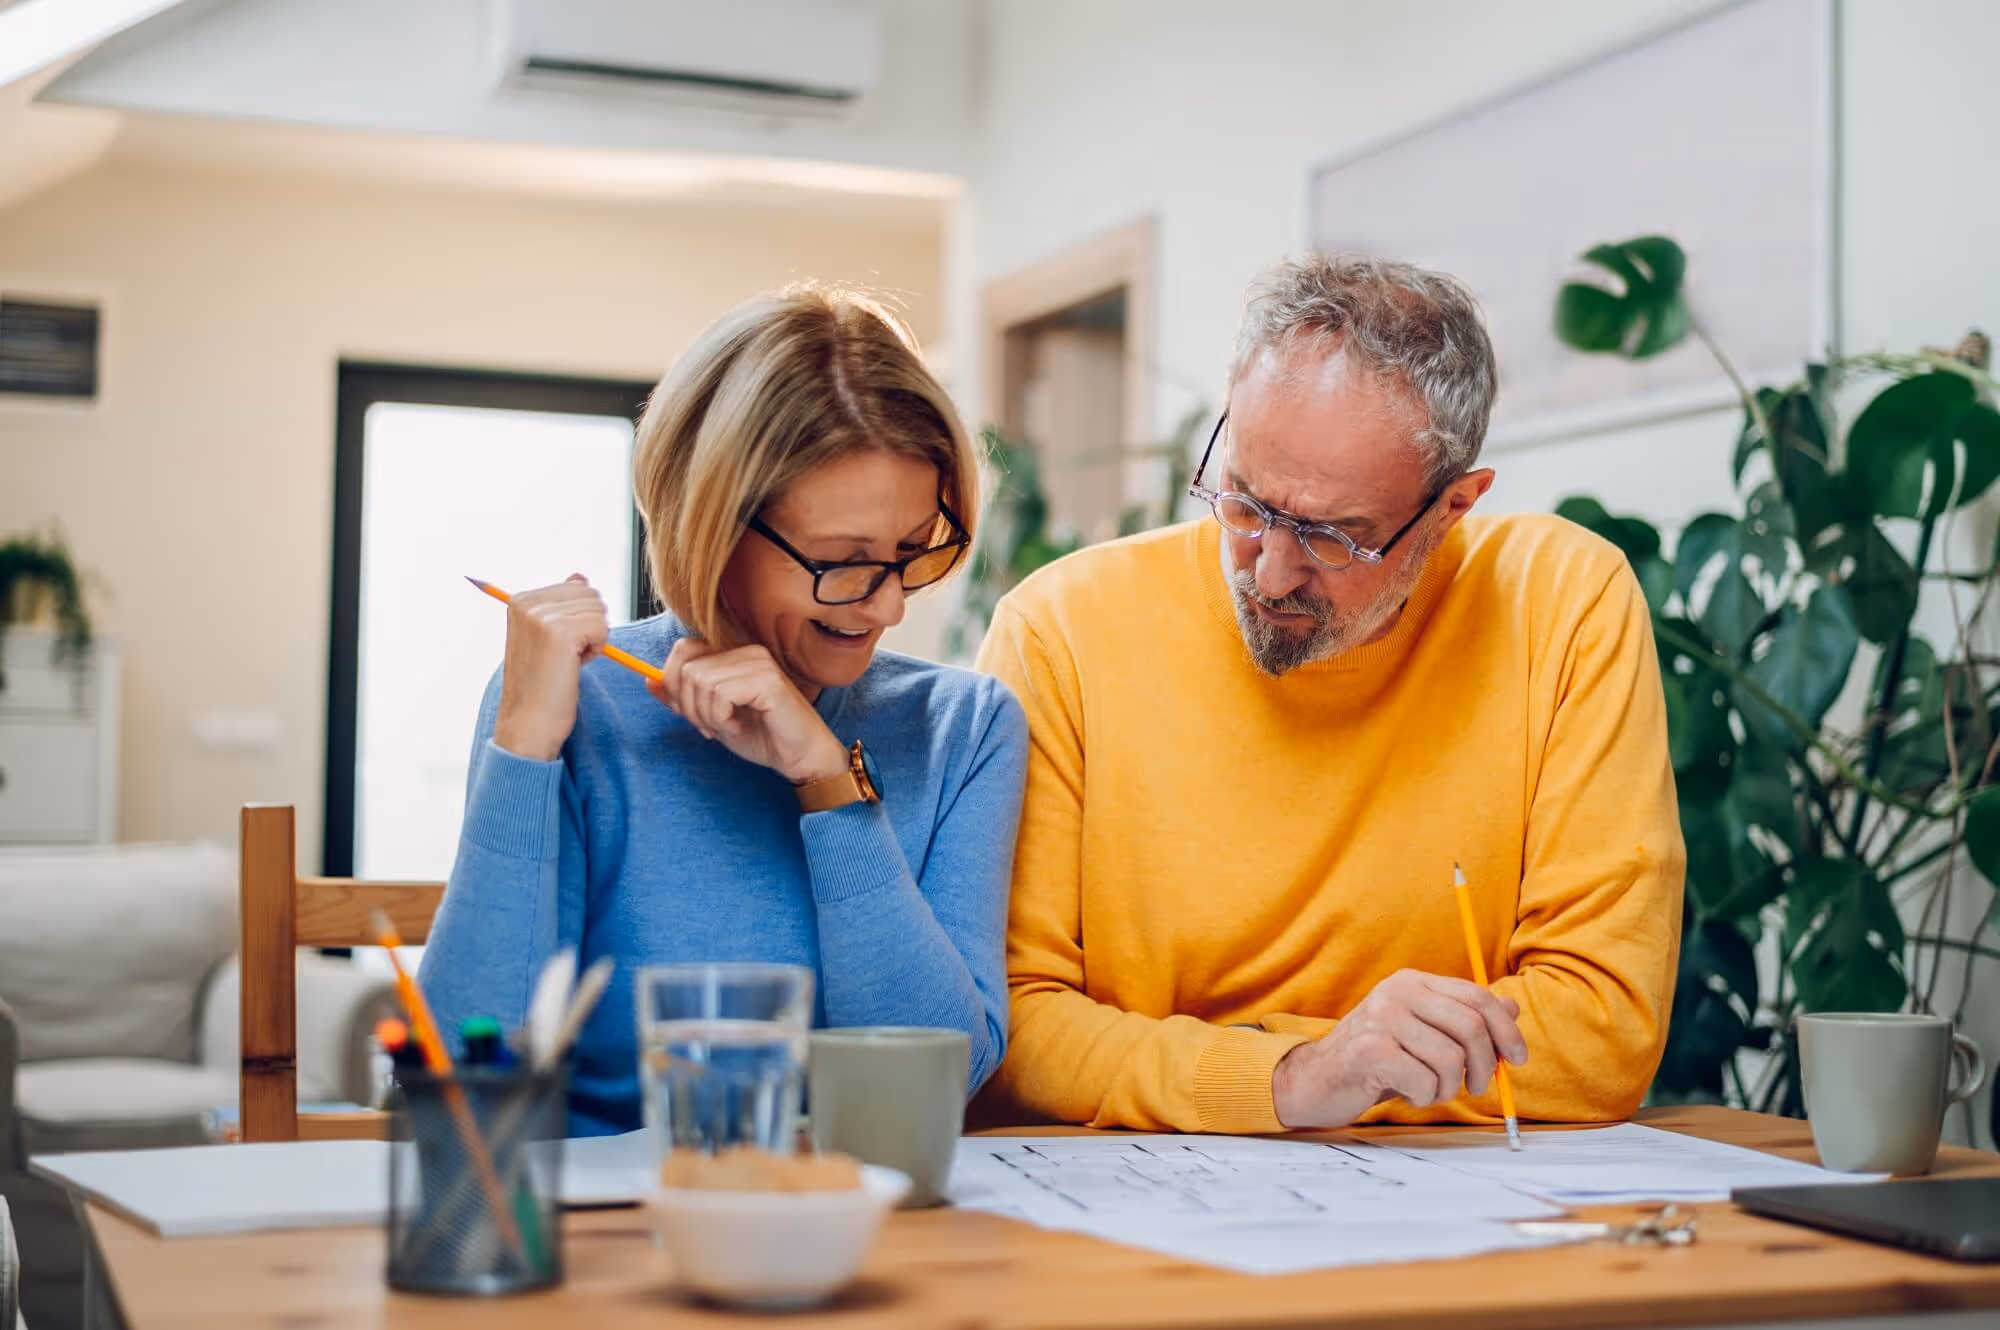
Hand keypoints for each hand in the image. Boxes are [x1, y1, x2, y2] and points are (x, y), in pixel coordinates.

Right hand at [492, 574, 607, 761]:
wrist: (528, 725)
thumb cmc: (542, 687)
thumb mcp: (548, 638)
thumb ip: (562, 605)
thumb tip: (580, 576)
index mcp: (520, 600)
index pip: (577, 587)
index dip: (578, 620)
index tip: (558, 647)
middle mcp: (526, 603)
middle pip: (590, 595)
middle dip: (589, 626)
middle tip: (564, 656)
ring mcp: (540, 616)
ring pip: (598, 610)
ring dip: (593, 638)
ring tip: (567, 662)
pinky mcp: (559, 632)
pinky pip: (602, 626)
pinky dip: (597, 648)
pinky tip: (574, 666)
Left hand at [648, 640, 850, 783]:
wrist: (801, 757)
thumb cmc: (763, 736)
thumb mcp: (713, 717)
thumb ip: (683, 698)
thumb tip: (649, 681)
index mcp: (735, 655)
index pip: (683, 650)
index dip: (675, 684)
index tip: (692, 714)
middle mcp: (747, 651)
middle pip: (686, 668)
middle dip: (689, 706)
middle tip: (711, 726)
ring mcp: (758, 663)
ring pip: (699, 681)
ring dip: (706, 715)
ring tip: (727, 727)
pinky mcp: (767, 681)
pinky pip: (720, 693)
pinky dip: (720, 717)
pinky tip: (738, 725)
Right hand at [1271, 969, 1527, 1128]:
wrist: (1316, 1079)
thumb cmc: (1376, 1059)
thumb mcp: (1422, 1033)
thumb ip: (1462, 1019)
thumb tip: (1512, 1008)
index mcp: (1413, 982)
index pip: (1477, 996)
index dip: (1506, 1029)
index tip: (1518, 1059)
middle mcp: (1397, 993)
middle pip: (1471, 1026)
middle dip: (1486, 1065)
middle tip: (1478, 1087)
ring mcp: (1381, 1019)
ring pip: (1451, 1059)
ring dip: (1450, 1087)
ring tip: (1431, 1090)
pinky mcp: (1369, 1051)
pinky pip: (1424, 1081)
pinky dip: (1425, 1097)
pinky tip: (1408, 1094)